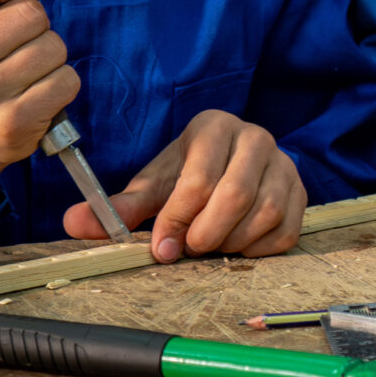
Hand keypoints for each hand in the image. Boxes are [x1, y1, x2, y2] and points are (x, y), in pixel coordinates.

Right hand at [0, 0, 77, 205]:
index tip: (0, 2)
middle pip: (31, 13)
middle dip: (32, 22)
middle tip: (10, 42)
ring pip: (54, 46)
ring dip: (48, 53)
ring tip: (20, 68)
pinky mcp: (11, 127)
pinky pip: (67, 81)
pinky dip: (60, 82)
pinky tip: (33, 92)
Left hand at [67, 110, 305, 260]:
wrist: (229, 165)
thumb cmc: (186, 176)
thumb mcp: (153, 186)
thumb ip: (117, 207)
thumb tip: (73, 222)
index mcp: (214, 127)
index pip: (198, 179)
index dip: (176, 220)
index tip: (162, 247)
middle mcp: (256, 137)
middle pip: (235, 196)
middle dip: (206, 234)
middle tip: (190, 248)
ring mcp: (285, 163)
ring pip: (266, 213)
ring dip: (233, 242)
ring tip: (212, 245)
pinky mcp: (302, 191)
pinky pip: (287, 230)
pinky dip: (259, 249)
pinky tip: (238, 246)